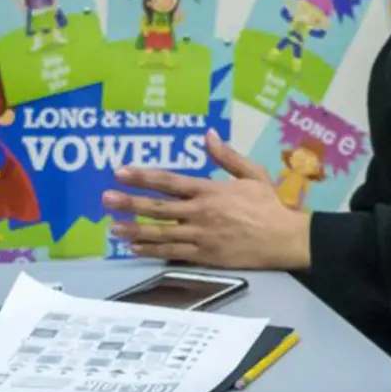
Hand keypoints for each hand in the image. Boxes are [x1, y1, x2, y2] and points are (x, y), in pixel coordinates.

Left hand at [102, 130, 311, 269]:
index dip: (142, 177)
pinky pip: (172, 253)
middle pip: (157, 208)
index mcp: (210, 190)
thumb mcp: (252, 174)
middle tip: (105, 199)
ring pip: (160, 233)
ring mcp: (200, 236)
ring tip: (111, 227)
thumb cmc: (269, 205)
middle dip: (129, 202)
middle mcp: (200, 212)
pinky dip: (151, 251)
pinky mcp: (204, 256)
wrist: (285, 239)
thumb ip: (227, 156)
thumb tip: (208, 135)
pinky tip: (134, 248)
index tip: (121, 172)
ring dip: (133, 229)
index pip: (169, 182)